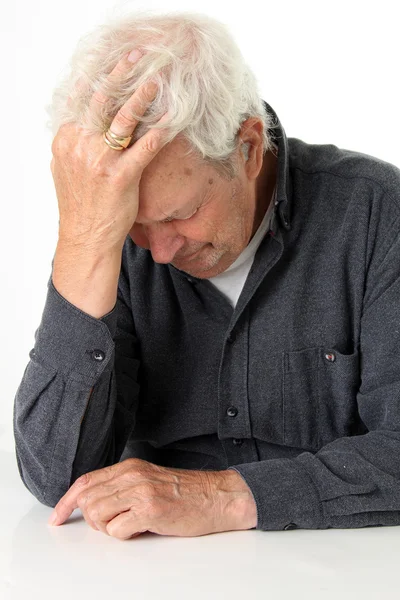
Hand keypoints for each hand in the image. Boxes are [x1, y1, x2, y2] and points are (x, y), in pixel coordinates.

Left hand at [48, 458, 256, 538]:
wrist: (216, 497)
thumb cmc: (185, 493)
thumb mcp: (149, 480)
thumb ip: (122, 486)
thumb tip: (94, 504)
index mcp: (130, 467)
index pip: (86, 481)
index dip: (66, 501)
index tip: (57, 517)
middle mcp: (132, 475)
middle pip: (87, 499)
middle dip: (90, 519)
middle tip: (110, 525)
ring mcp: (141, 491)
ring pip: (97, 515)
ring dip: (106, 528)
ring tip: (127, 526)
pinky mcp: (151, 510)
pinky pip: (117, 530)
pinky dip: (122, 536)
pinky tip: (139, 530)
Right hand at [50, 49, 170, 249]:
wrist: (86, 237)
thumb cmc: (81, 205)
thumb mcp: (66, 169)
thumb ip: (73, 144)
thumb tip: (83, 124)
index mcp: (67, 140)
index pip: (84, 101)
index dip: (102, 79)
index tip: (116, 64)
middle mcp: (81, 146)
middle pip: (102, 101)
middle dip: (120, 75)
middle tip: (136, 57)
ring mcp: (100, 161)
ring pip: (123, 120)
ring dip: (141, 96)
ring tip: (156, 80)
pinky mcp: (120, 177)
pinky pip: (144, 148)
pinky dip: (159, 132)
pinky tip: (171, 120)